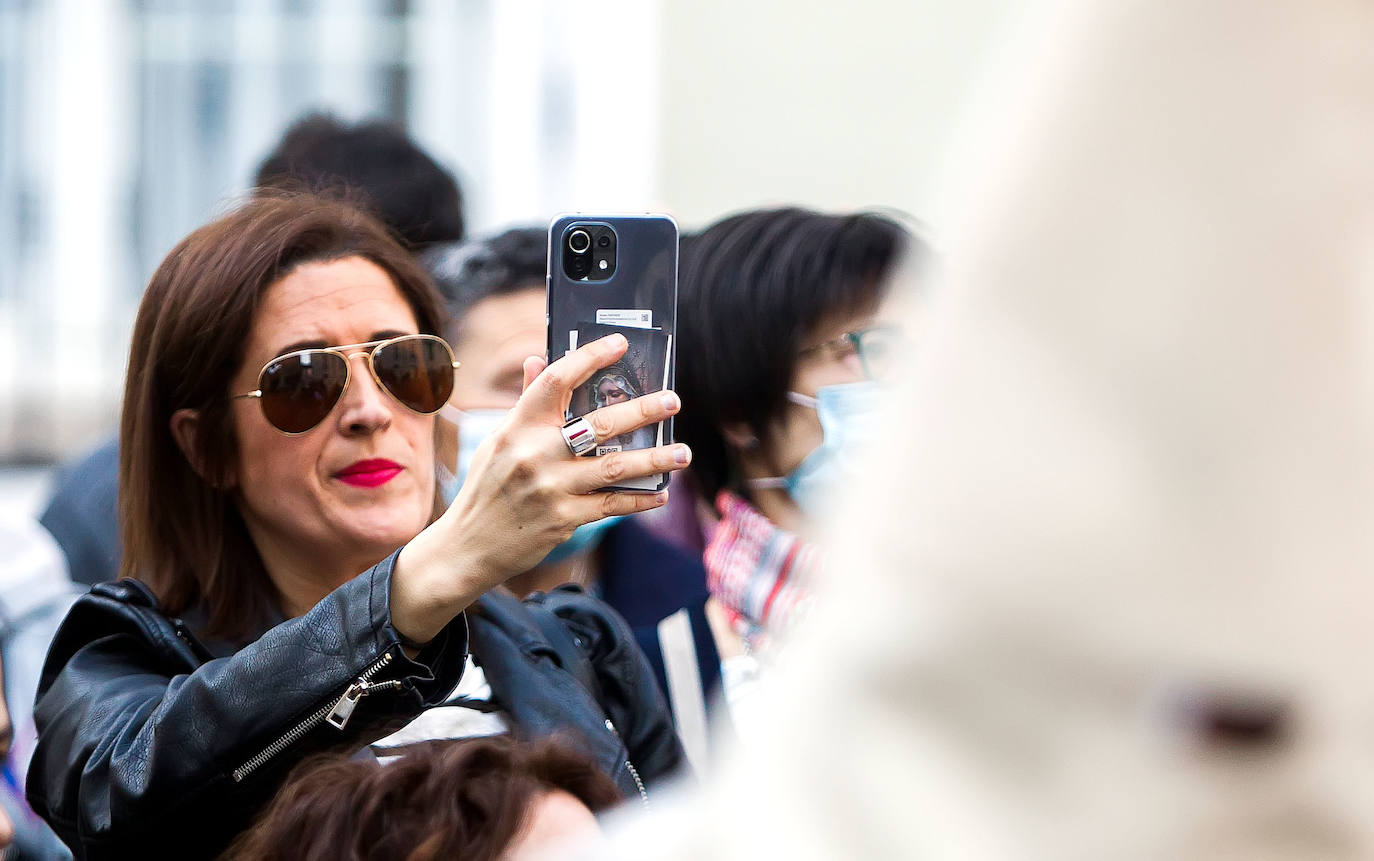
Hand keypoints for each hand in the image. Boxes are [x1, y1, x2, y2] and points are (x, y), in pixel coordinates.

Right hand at [392, 333, 691, 642]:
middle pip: (599, 424)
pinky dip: (640, 500)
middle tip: (672, 401)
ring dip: (655, 459)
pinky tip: (660, 494)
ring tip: (683, 453)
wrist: (467, 546)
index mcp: (518, 426)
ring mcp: (551, 488)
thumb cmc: (486, 487)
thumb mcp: (498, 440)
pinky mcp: (563, 519)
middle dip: (642, 411)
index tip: (620, 345)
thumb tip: (536, 360)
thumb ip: (524, 403)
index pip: (556, 379)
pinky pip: (611, 505)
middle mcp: (535, 453)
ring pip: (616, 467)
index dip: (590, 357)